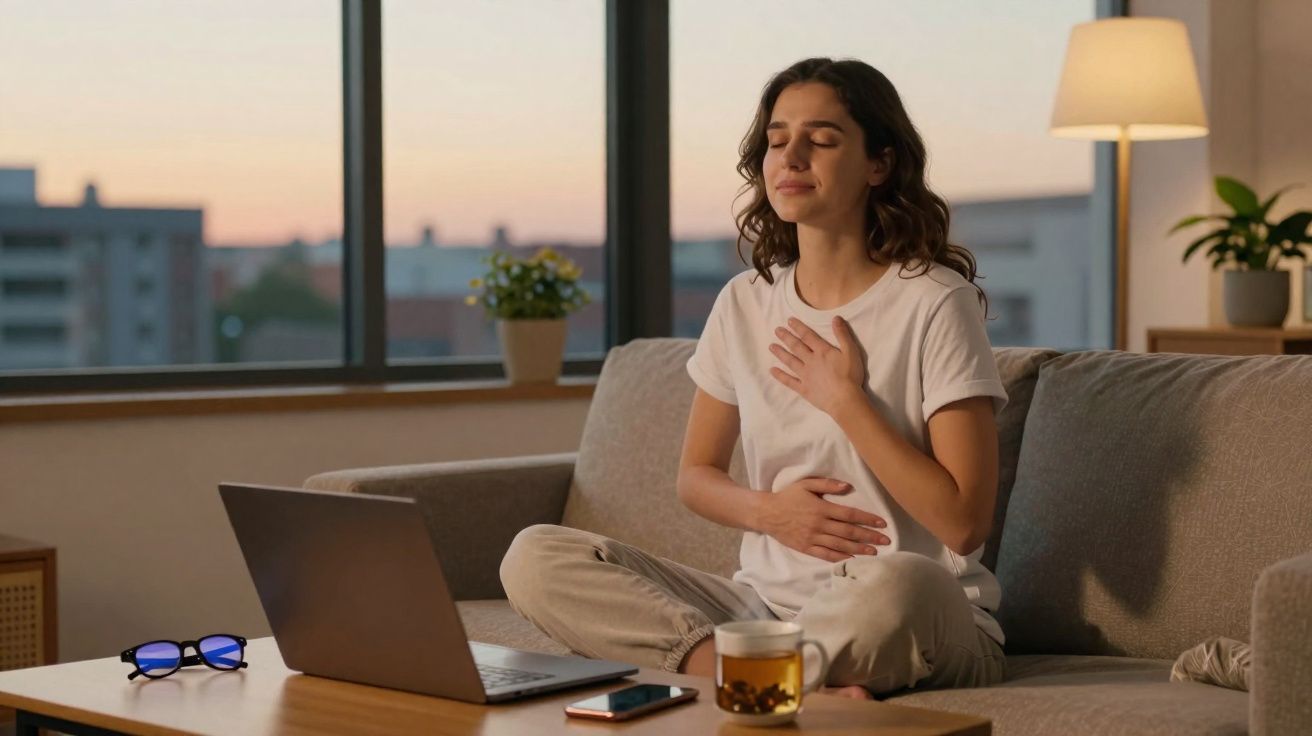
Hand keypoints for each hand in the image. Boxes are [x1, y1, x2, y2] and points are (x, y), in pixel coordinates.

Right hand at [757, 477, 889, 562]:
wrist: (766, 513)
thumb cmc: (787, 496)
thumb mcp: (805, 484)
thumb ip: (827, 484)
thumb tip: (847, 486)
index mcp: (821, 508)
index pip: (850, 514)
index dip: (867, 519)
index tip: (882, 523)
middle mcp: (819, 524)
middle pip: (849, 531)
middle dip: (869, 536)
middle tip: (886, 541)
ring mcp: (812, 538)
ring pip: (840, 545)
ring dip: (859, 549)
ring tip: (875, 552)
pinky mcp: (806, 547)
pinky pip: (825, 554)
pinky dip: (840, 557)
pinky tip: (852, 559)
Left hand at [769, 316, 866, 417]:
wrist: (844, 399)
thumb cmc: (850, 375)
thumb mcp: (851, 351)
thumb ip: (842, 334)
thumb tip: (835, 318)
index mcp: (822, 351)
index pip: (808, 336)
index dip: (798, 328)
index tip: (789, 321)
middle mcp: (810, 361)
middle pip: (796, 347)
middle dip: (786, 337)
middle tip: (777, 330)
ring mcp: (805, 375)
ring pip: (790, 362)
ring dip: (780, 353)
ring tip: (771, 346)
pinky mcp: (803, 389)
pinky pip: (789, 381)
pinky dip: (780, 376)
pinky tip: (772, 371)